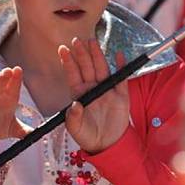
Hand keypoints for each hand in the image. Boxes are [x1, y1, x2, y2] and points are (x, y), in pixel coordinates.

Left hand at [59, 37, 128, 153]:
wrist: (106, 144)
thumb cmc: (87, 135)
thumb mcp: (76, 129)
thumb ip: (73, 117)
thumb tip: (75, 104)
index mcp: (79, 94)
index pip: (73, 74)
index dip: (68, 62)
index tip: (62, 49)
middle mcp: (92, 88)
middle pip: (87, 67)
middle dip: (82, 53)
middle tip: (77, 40)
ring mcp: (107, 90)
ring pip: (102, 68)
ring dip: (97, 55)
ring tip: (93, 42)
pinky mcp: (121, 95)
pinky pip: (121, 78)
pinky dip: (121, 67)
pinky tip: (119, 55)